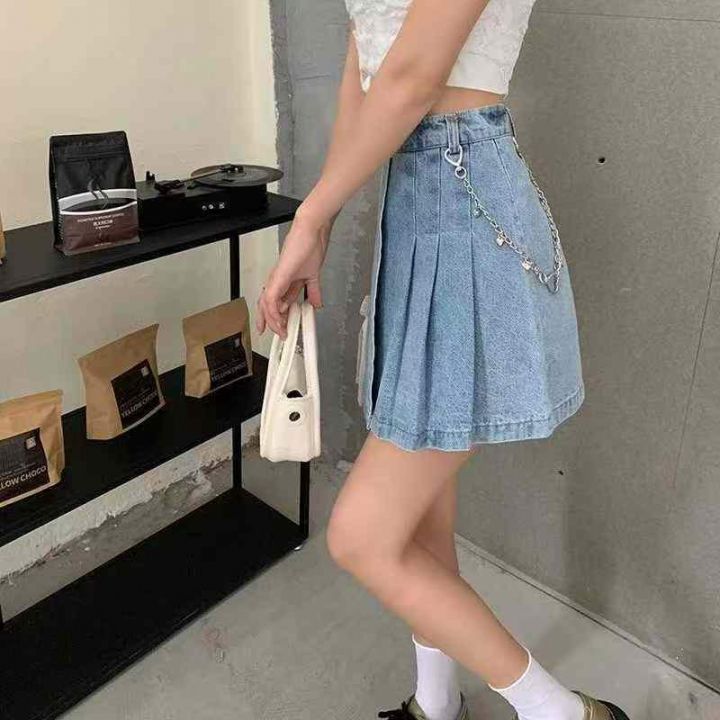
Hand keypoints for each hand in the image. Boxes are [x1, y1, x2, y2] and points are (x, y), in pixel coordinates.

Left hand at [256, 209, 334, 338]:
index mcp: (285, 280)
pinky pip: (271, 299)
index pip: (276, 302)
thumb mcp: (313, 275)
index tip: (282, 328)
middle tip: (277, 334)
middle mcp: (277, 280)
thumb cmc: (311, 245)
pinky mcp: (279, 277)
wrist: (312, 231)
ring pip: (266, 305)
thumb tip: (316, 303)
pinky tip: (279, 319)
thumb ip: (313, 291)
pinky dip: (274, 311)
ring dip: (273, 320)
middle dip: (269, 322)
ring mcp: (277, 279)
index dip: (277, 316)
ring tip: (281, 330)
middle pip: (266, 305)